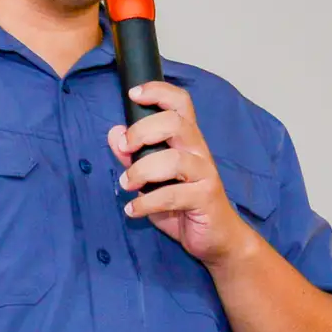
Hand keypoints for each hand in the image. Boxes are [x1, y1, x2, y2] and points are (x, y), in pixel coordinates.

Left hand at [107, 82, 257, 267]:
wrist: (217, 239)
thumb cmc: (184, 205)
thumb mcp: (151, 180)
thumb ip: (132, 156)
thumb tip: (114, 133)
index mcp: (187, 140)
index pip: (180, 103)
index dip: (159, 92)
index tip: (134, 94)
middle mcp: (199, 151)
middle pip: (176, 123)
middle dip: (143, 131)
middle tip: (125, 147)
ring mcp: (205, 174)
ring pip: (173, 160)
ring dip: (141, 171)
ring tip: (126, 184)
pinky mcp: (205, 198)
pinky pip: (173, 195)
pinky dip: (146, 203)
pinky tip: (132, 210)